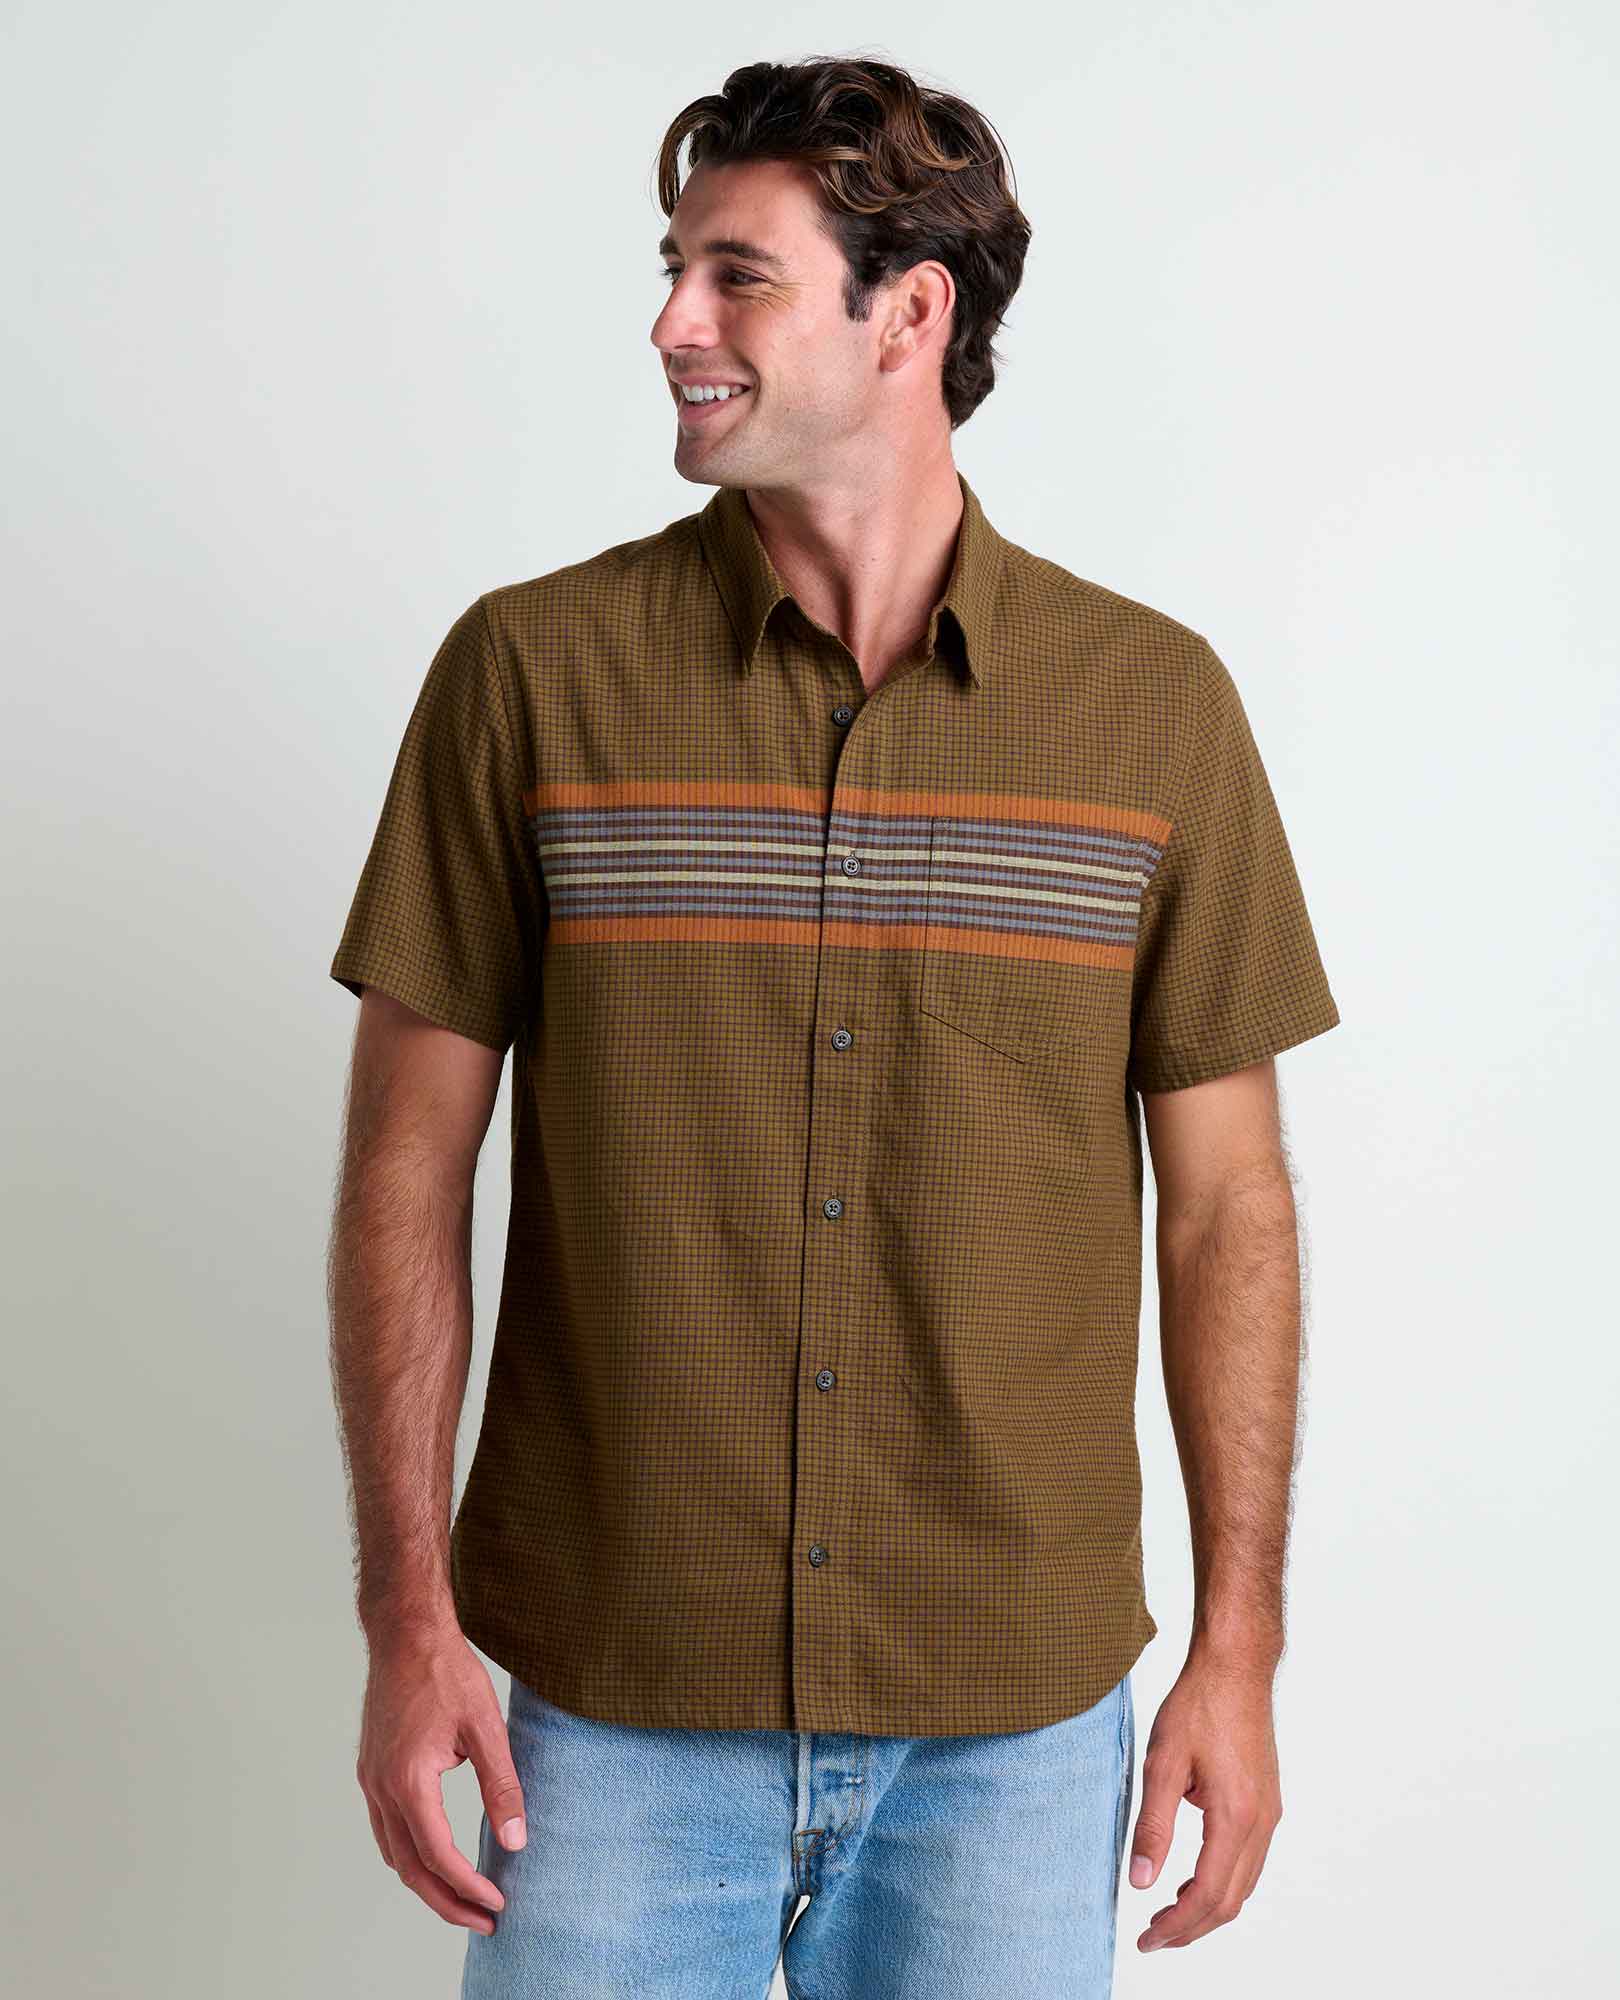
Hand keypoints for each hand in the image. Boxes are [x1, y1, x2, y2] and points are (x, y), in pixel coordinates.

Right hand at [355, 1624, 529, 1933]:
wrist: (406, 1633)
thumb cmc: (446, 1672)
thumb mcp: (485, 1727)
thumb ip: (501, 1786)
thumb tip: (516, 1839)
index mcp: (409, 1782)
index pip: (439, 1856)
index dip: (468, 1886)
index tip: (498, 1902)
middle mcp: (381, 1789)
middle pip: (411, 1869)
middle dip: (447, 1902)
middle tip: (484, 1920)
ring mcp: (371, 1781)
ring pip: (394, 1854)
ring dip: (427, 1883)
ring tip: (463, 1898)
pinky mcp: (372, 1771)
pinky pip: (387, 1830)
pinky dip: (411, 1855)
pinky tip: (435, 1857)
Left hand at [1127, 1653, 1282, 1953]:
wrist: (1236, 1667)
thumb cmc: (1198, 1706)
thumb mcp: (1162, 1763)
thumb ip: (1152, 1826)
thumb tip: (1139, 1881)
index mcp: (1235, 1817)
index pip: (1208, 1896)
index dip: (1177, 1927)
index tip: (1146, 1939)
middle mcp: (1261, 1823)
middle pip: (1231, 1900)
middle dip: (1192, 1928)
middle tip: (1153, 1937)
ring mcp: (1269, 1813)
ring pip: (1244, 1883)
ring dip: (1208, 1907)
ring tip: (1168, 1915)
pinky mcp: (1267, 1802)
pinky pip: (1249, 1860)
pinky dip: (1222, 1882)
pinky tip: (1193, 1878)